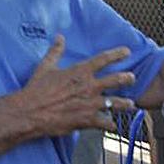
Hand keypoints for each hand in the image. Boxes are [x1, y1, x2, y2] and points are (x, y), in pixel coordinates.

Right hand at [19, 35, 136, 135]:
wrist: (30, 112)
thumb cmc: (36, 89)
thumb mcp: (45, 67)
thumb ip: (55, 51)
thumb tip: (59, 37)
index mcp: (80, 72)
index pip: (103, 59)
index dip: (117, 54)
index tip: (127, 52)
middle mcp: (88, 86)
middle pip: (116, 80)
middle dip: (127, 78)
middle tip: (133, 78)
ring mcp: (89, 104)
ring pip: (115, 103)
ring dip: (125, 104)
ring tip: (131, 105)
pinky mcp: (86, 120)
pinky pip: (104, 123)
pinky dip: (109, 125)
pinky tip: (112, 126)